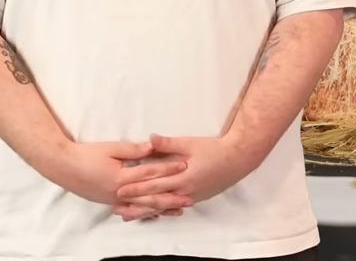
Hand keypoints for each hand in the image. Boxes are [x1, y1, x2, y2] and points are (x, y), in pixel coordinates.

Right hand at [59, 141, 194, 219]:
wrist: (65, 168)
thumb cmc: (86, 155)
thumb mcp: (110, 148)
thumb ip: (132, 150)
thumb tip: (152, 147)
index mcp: (121, 177)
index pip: (150, 173)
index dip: (168, 168)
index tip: (184, 165)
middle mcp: (120, 193)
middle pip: (151, 196)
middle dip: (172, 196)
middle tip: (190, 196)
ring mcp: (116, 201)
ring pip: (144, 207)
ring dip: (163, 208)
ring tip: (179, 209)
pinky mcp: (111, 203)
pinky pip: (133, 210)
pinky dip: (147, 213)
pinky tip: (157, 214)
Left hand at [113, 132, 253, 220]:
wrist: (237, 160)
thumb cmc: (213, 150)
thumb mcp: (190, 143)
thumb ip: (169, 143)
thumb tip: (149, 139)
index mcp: (182, 178)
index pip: (154, 185)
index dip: (136, 188)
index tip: (120, 191)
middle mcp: (185, 192)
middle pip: (156, 201)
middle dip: (136, 205)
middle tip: (118, 208)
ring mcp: (191, 197)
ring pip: (164, 207)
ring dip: (146, 211)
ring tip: (130, 215)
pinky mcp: (195, 197)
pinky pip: (174, 207)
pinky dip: (161, 210)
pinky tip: (153, 213)